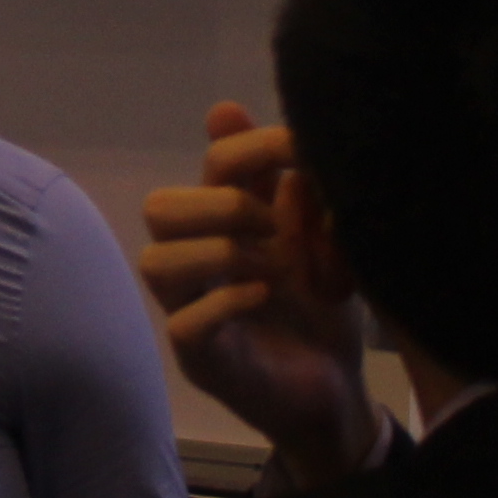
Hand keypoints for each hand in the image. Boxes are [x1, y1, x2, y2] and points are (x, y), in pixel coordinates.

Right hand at [135, 100, 383, 491]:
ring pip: (157, 261)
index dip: (247, 150)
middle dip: (222, 206)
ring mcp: (188, 311)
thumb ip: (279, 178)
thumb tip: (223, 108)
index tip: (298, 152)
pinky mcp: (200, 359)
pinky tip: (265, 295)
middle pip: (160, 208)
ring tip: (271, 267)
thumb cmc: (322, 309)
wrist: (340, 388)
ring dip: (220, 252)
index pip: (209, 166)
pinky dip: (226, 300)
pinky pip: (185, 322)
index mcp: (224, 225)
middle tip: (275, 228)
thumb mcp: (314, 233)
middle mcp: (196, 263)